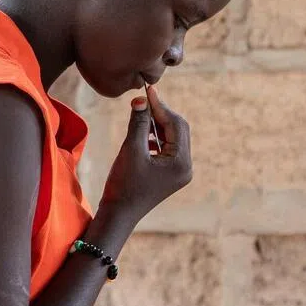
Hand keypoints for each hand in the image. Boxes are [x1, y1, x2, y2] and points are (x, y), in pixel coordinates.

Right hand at [100, 86, 191, 219]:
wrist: (119, 214)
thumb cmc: (123, 185)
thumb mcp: (130, 150)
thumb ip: (139, 123)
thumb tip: (141, 99)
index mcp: (181, 162)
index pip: (176, 124)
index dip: (161, 106)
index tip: (147, 91)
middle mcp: (186, 167)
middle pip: (178, 130)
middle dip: (161, 115)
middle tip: (143, 101)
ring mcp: (180, 172)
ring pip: (173, 138)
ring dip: (157, 126)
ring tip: (139, 116)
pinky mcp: (171, 174)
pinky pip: (167, 148)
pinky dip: (156, 138)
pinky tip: (141, 134)